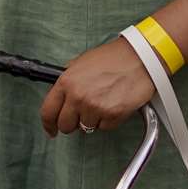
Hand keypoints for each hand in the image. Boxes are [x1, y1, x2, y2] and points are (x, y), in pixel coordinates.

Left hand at [39, 38, 155, 136]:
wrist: (139, 58)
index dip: (48, 124)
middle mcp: (78, 96)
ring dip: (93, 119)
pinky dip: (108, 120)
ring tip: (103, 101)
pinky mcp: (112, 116)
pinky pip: (104, 127)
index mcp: (67, 82)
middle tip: (83, 113)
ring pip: (86, 128)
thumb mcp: (82, 62)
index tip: (51, 130)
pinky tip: (113, 103)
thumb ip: (69, 79)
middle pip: (66, 125)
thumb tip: (62, 94)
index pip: (48, 112)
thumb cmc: (113, 58)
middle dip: (73, 123)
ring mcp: (94, 107)